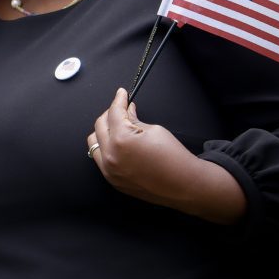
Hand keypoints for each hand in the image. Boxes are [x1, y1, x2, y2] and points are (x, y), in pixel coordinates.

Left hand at [87, 88, 245, 224]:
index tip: (122, 94)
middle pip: (100, 125)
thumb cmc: (173, 158)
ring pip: (94, 142)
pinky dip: (105, 147)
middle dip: (110, 113)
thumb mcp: (153, 130)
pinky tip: (116, 143)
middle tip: (121, 109)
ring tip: (117, 126)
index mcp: (121, 140)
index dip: (119, 100)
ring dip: (103, 131)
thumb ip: (134, 119)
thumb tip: (126, 111)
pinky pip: (100, 158)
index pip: (114, 112)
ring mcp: (109, 170)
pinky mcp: (113, 180)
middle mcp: (111, 156)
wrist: (184, 185)